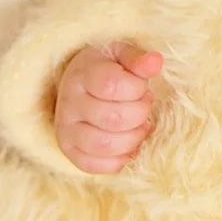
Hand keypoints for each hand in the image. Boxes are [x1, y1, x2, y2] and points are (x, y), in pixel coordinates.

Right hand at [53, 41, 162, 173]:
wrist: (78, 85)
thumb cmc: (106, 68)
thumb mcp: (120, 54)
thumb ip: (138, 59)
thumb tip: (156, 61)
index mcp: (81, 75)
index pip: (112, 85)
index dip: (137, 88)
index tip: (141, 86)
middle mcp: (68, 104)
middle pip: (114, 119)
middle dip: (140, 113)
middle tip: (144, 105)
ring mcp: (66, 130)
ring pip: (105, 145)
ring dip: (134, 138)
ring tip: (139, 124)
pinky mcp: (69, 152)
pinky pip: (96, 166)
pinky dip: (120, 158)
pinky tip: (130, 142)